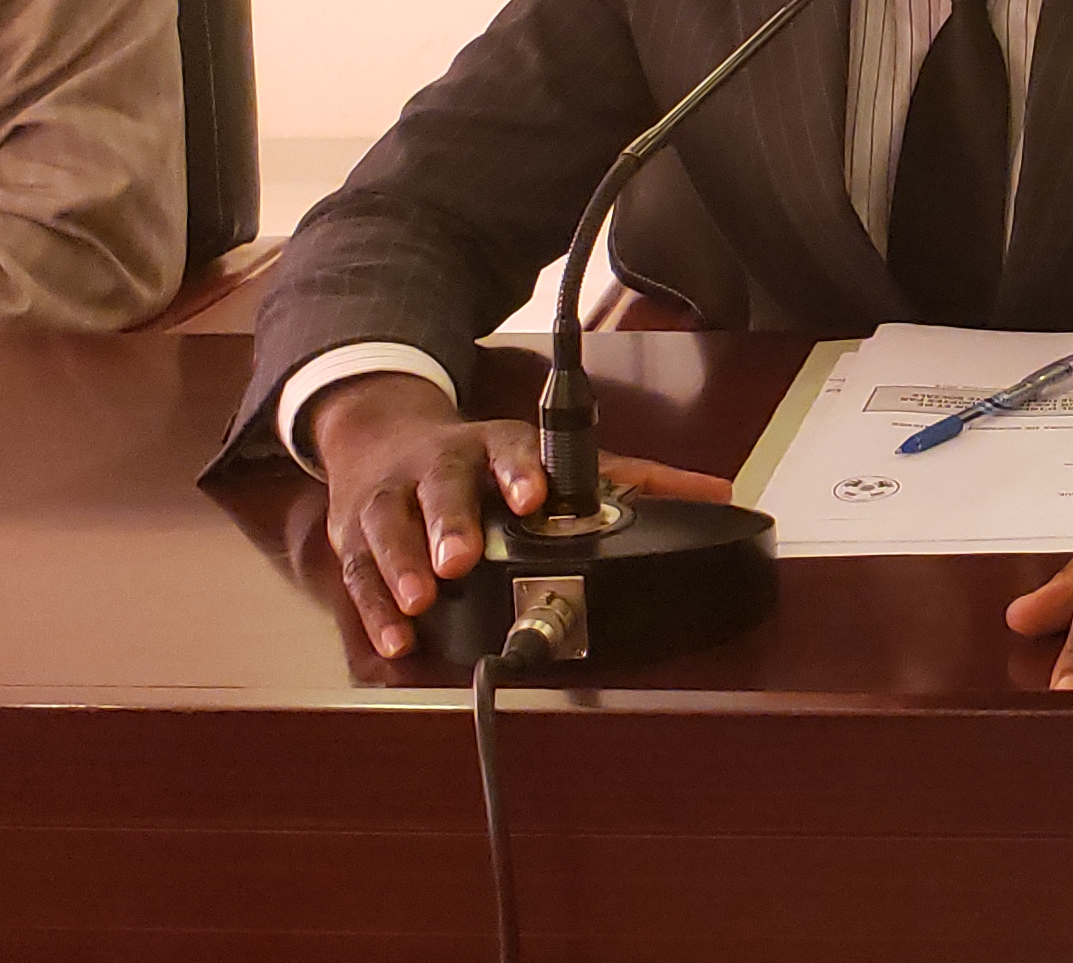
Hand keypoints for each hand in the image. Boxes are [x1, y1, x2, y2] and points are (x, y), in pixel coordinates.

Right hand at [305, 371, 730, 660]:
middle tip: (460, 559)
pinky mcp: (354, 534)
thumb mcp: (547, 459)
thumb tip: (718, 492)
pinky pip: (358, 571)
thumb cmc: (478, 460)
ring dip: (402, 566)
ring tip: (420, 601)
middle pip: (441, 487)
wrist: (380, 434)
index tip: (533, 498)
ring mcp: (391, 497)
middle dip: (449, 523)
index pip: (507, 449)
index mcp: (492, 446)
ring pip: (390, 526)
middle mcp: (438, 466)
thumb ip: (631, 482)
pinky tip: (396, 637)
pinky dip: (373, 609)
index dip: (520, 471)